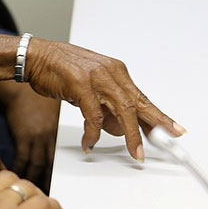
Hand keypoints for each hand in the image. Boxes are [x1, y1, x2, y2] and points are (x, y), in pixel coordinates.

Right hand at [5, 88, 58, 186]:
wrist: (19, 91)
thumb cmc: (36, 99)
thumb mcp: (54, 112)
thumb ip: (58, 127)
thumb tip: (64, 138)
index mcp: (59, 132)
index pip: (63, 157)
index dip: (62, 172)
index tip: (61, 182)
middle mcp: (50, 136)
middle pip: (52, 164)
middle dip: (50, 179)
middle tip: (47, 191)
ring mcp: (36, 137)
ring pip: (37, 164)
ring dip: (34, 177)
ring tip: (30, 186)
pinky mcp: (23, 136)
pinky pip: (22, 157)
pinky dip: (20, 167)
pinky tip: (17, 173)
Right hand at [24, 39, 184, 161]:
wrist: (34, 56)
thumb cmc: (58, 69)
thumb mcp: (89, 85)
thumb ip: (106, 104)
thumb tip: (120, 128)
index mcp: (115, 70)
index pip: (141, 97)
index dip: (158, 116)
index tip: (173, 129)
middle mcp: (110, 73)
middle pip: (138, 104)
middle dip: (155, 126)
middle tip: (168, 142)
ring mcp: (97, 78)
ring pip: (122, 111)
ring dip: (130, 136)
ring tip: (134, 152)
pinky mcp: (81, 86)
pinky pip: (94, 116)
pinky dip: (94, 133)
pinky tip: (90, 142)